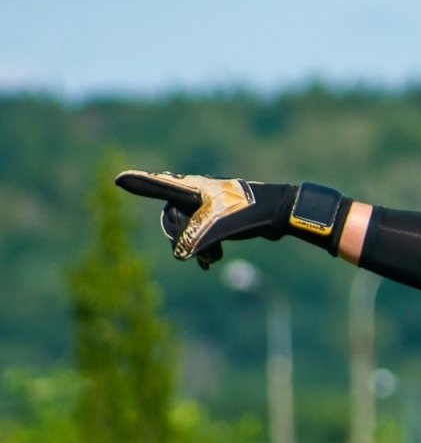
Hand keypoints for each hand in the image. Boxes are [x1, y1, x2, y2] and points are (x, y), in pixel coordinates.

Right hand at [115, 171, 345, 268]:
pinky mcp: (220, 215)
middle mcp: (197, 192)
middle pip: (172, 216)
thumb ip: (194, 239)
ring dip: (194, 246)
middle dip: (179, 237)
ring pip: (187, 227)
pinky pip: (201, 232)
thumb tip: (179, 255)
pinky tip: (209, 263)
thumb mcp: (218, 227)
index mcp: (193, 189)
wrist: (279, 212)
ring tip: (209, 261)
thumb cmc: (249, 213)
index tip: (119, 179)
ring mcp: (208, 204)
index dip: (139, 184)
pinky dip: (203, 246)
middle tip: (193, 254)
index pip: (159, 185)